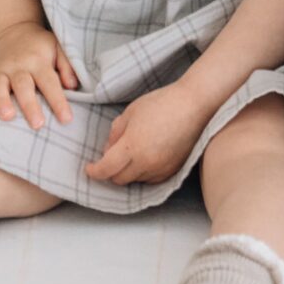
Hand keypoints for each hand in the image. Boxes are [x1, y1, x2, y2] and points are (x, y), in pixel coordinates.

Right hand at [0, 20, 78, 127]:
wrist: (15, 31)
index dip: (58, 101)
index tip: (66, 119)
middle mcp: (17, 66)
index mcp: (38, 61)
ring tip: (6, 117)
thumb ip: (67, 66)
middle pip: (23, 85)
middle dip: (29, 105)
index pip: (50, 82)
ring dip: (1, 101)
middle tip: (37, 124)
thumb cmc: (40, 47)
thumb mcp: (58, 47)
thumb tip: (73, 85)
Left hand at [84, 79, 207, 186]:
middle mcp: (146, 162)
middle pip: (119, 179)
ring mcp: (161, 169)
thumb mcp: (130, 112)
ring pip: (135, 180)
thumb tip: (108, 151)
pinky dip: (143, 172)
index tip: (89, 168)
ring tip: (132, 152)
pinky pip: (151, 179)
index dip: (94, 171)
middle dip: (110, 171)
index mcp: (132, 146)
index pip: (106, 169)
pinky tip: (146, 156)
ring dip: (128, 171)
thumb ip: (115, 134)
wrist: (193, 105)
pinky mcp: (172, 171)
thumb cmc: (161, 103)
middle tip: (110, 157)